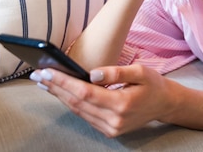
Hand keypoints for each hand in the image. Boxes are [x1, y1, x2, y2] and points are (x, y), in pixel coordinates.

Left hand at [30, 65, 174, 137]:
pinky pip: (84, 116)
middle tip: (38, 74)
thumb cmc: (153, 84)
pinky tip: (61, 92)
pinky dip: (71, 103)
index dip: (64, 82)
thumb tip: (91, 74)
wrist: (165, 105)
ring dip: (59, 95)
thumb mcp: (140, 71)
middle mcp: (114, 120)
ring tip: (44, 82)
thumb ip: (116, 72)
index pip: (85, 92)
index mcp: (122, 104)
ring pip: (78, 111)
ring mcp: (110, 128)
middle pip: (77, 103)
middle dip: (55, 87)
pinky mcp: (108, 131)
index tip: (47, 71)